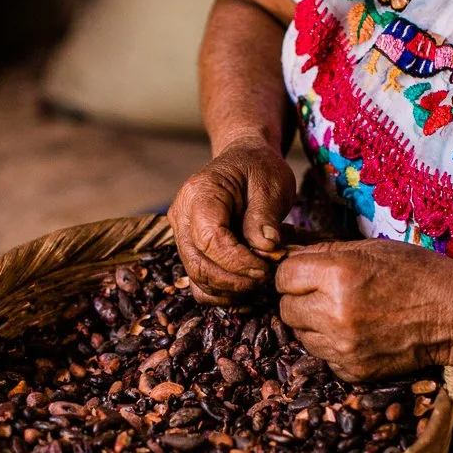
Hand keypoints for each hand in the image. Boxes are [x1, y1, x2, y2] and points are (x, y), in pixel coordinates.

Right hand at [168, 136, 295, 302]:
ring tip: (258, 281)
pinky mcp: (189, 248)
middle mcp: (182, 215)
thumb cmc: (258, 169)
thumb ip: (265, 217)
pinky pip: (198, 281)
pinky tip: (244, 286)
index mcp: (201, 193)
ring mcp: (181, 233)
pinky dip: (220, 291)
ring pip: (196, 276)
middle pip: (198, 263)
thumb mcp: (271, 183)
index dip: (237, 262)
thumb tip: (266, 249)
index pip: (210, 240)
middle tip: (265, 278)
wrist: (244, 161)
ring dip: (229, 288)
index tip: (265, 268)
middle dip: (234, 280)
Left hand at [276, 239, 452, 380]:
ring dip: (314, 326)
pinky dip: (334, 348)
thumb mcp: (370, 249)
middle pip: (286, 309)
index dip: (293, 274)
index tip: (306, 275)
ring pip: (301, 336)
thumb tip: (286, 256)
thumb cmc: (417, 274)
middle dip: (300, 300)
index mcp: (337, 275)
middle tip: (326, 295)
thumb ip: (324, 253)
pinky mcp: (353, 370)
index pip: (283, 277)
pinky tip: (359, 334)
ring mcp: (343, 347)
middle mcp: (334, 313)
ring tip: (346, 314)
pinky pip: (323, 358)